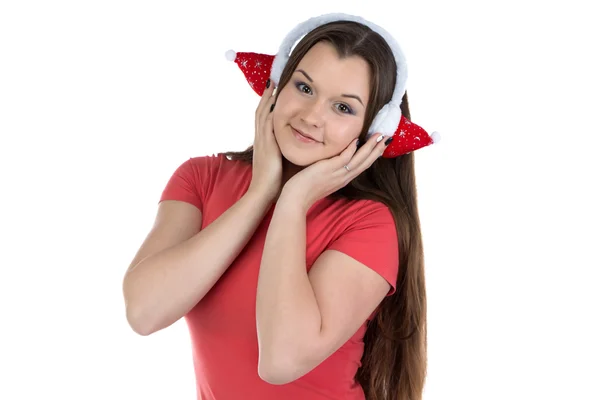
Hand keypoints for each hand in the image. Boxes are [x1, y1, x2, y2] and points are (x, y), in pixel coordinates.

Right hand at [247, 80, 281, 201]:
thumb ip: (283, 153)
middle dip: (266, 96)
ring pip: (262, 114)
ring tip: (272, 85)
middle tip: (271, 80)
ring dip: (267, 99)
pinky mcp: (267, 145)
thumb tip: (294, 147)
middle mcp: (260, 139)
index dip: (267, 105)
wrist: (262, 193)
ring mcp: (262, 141)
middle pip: (261, 112)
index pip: (264, 119)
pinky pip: (267, 124)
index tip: (273, 92)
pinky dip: (270, 112)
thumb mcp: (277, 163)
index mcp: (263, 143)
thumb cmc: (272, 182)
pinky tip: (275, 102)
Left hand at [280, 133, 389, 211]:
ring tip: (379, 136)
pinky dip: (352, 149)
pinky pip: (344, 158)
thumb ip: (330, 170)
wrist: (296, 199)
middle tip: (387, 138)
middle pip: (365, 162)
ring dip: (370, 148)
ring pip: (359, 160)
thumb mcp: (323, 179)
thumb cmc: (305, 189)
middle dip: (377, 150)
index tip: (380, 146)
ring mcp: (337, 174)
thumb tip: (332, 161)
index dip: (372, 156)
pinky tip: (357, 140)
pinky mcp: (329, 170)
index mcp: (343, 179)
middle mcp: (344, 177)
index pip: (362, 166)